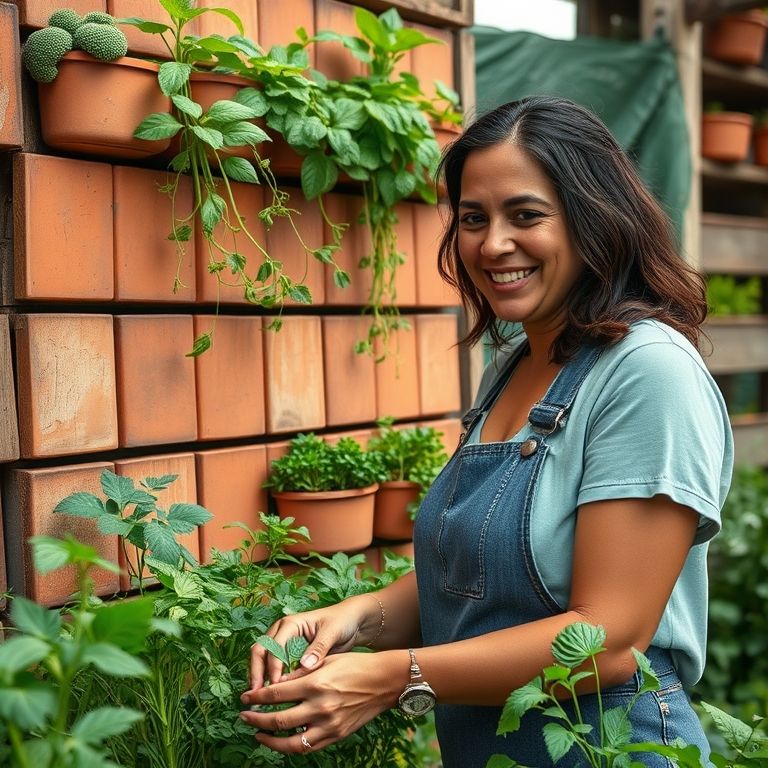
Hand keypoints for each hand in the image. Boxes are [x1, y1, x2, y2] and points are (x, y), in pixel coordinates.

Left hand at [240, 650, 404, 753]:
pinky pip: (309, 747)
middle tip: (244, 716)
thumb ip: (301, 673)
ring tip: (259, 734)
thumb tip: (276, 683)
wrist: (384, 682)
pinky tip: (283, 739)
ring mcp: (329, 725)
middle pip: (278, 720)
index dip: (257, 697)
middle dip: (256, 719)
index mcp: (316, 683)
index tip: (245, 698)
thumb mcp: (326, 660)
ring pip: (291, 742)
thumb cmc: (355, 665)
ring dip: (270, 740)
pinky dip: (292, 746)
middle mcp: (320, 706)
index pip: (276, 694)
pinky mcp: (337, 735)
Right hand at [249, 597, 375, 687]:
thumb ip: (318, 648)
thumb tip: (304, 666)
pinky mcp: (288, 654)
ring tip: (258, 699)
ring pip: (262, 659)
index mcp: (290, 623)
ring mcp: (283, 643)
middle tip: (256, 694)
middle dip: (256, 672)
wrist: (350, 621)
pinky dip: (269, 679)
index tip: (276, 684)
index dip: (273, 666)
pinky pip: (273, 667)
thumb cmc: (341, 621)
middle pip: (260, 651)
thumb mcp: (331, 632)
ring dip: (259, 677)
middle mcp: (282, 631)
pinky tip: (271, 695)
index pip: (274, 645)